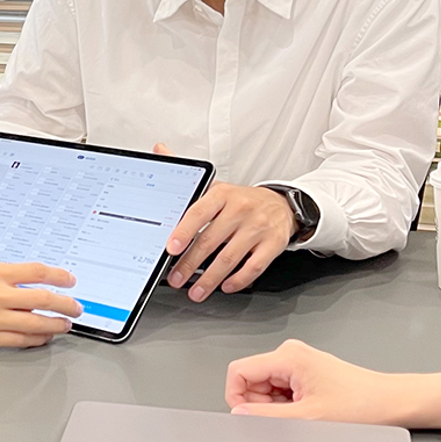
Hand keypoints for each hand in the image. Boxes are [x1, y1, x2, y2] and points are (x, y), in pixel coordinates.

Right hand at [0, 263, 80, 348]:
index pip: (36, 272)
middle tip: (76, 307)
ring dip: (56, 325)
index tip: (69, 280)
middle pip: (43, 299)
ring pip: (36, 324)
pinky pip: (20, 340)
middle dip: (66, 304)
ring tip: (65, 324)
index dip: (59, 276)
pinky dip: (36, 339)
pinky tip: (43, 337)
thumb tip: (24, 279)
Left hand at [160, 153, 295, 299]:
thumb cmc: (241, 200)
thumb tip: (160, 150)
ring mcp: (258, 227)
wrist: (281, 204)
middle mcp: (241, 209)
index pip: (199, 213)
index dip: (184, 231)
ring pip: (230, 257)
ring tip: (195, 291)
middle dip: (190, 263)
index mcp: (223, 194)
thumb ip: (189, 175)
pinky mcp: (273, 244)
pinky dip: (238, 280)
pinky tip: (226, 287)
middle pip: (211, 240)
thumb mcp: (217, 186)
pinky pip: (254, 266)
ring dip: (210, 279)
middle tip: (175, 278)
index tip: (171, 248)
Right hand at [226, 339, 440, 429]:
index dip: (237, 397)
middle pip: (251, 381)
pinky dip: (287, 406)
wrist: (391, 403)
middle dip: (261, 405)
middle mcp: (290, 354)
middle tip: (287, 419)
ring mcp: (298, 363)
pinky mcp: (306, 374)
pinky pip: (280, 391)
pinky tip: (308, 412)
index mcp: (287, 356)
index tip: (249, 417)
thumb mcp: (308, 417)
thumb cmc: (361, 404)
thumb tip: (239, 414)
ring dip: (276, 407)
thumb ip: (267, 417)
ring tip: (304, 415)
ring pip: (265, 388)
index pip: (239, 372)